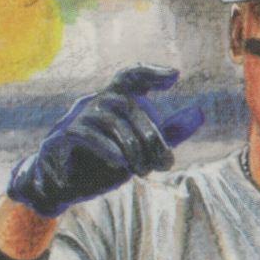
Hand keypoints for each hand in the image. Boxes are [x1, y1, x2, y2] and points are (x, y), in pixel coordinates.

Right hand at [7, 66, 203, 217]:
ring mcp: (75, 118)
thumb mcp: (140, 150)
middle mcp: (93, 103)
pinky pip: (85, 135)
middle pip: (128, 104)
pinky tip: (119, 165)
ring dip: (132, 147)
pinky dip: (106, 149)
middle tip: (165, 163)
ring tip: (143, 171)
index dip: (150, 71)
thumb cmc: (100, 164)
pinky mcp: (60, 137)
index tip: (175, 76)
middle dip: (152, 135)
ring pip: (110, 120)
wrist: (61, 188)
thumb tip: (199, 112)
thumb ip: (168, 133)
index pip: (129, 76)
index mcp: (112, 102)